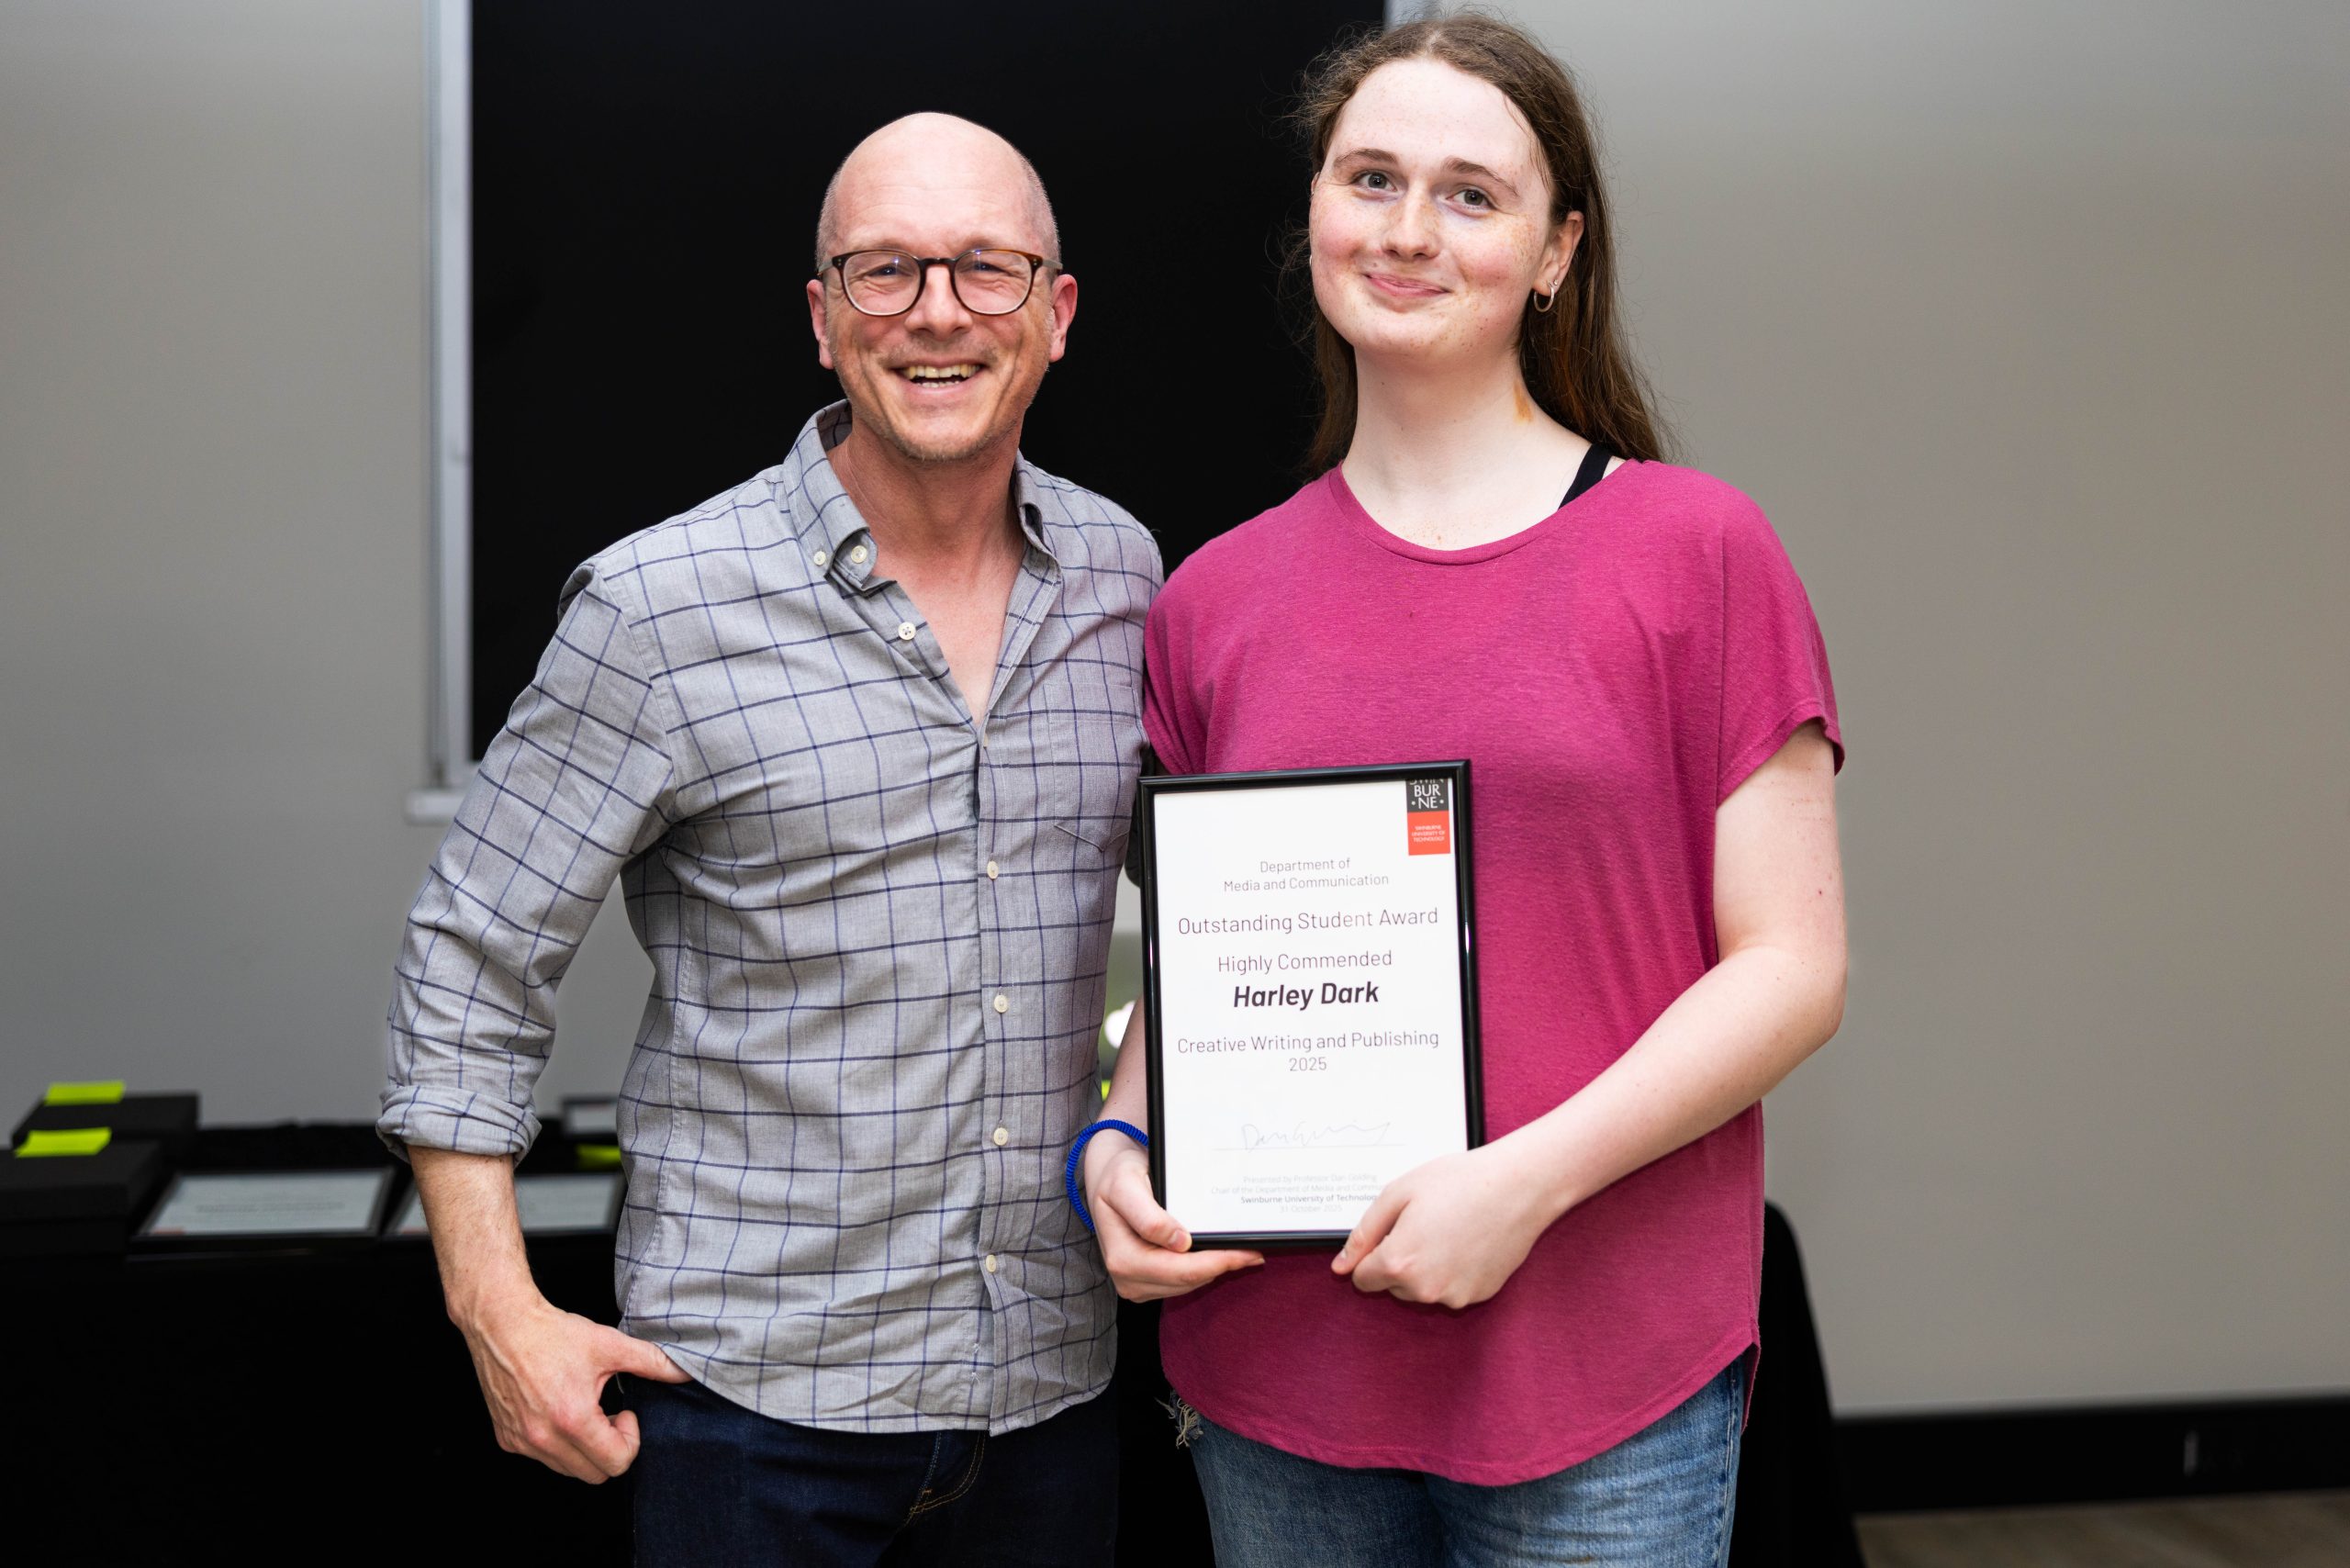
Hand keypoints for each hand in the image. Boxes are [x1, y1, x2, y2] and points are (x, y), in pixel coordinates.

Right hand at [456, 1293, 689, 1482]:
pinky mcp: (506, 1439)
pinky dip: (558, 1445)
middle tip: (607, 1415)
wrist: (502, 1324)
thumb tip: (685, 1371)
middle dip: (610, 1449)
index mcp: (572, 1419)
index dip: (630, 1439)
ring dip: (584, 1449)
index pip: (617, 1463)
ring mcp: (522, 1442)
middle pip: (595, 1474)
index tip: (624, 1412)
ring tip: (583, 1412)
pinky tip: (558, 1412)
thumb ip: (652, 1362)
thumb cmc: (553, 1334)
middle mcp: (543, 1438)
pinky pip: (543, 1459)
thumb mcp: (609, 1344)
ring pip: (569, 1470)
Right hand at [1084, 1130, 1261, 1300]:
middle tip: (1254, 1253)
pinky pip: (1181, 1283)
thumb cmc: (1118, 1177)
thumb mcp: (1126, 1185)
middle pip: (1186, 1282)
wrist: (1107, 1181)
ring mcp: (1135, 1284)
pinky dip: (1202, 1270)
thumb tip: (1180, 1243)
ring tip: (1241, 1253)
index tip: (1247, 1252)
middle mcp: (1126, 1279)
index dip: (1216, 1262)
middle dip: (1222, 1267)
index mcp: (1122, 1259)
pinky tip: (1217, 1255)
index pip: (1179, 1270)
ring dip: (1214, 1270)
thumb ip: (1148, 1215)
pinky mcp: (1145, 1284)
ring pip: (1187, 1286)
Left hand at [1332, 1143, 1552, 1309]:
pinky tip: (1469, 1241)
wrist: (1518, 1187)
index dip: (1373, 1253)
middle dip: (1400, 1261)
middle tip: (1425, 1223)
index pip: (1363, 1279)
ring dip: (1427, 1268)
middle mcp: (1425, 1289)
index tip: (1393, 1232)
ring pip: (1423, 1289)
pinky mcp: (1479, 1295)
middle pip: (1393, 1286)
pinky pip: (1452, 1288)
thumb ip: (1364, 1234)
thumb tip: (1341, 1268)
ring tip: (1450, 1229)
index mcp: (1398, 1264)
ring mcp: (1455, 1296)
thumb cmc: (1459, 1182)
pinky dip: (1454, 1270)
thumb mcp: (1398, 1195)